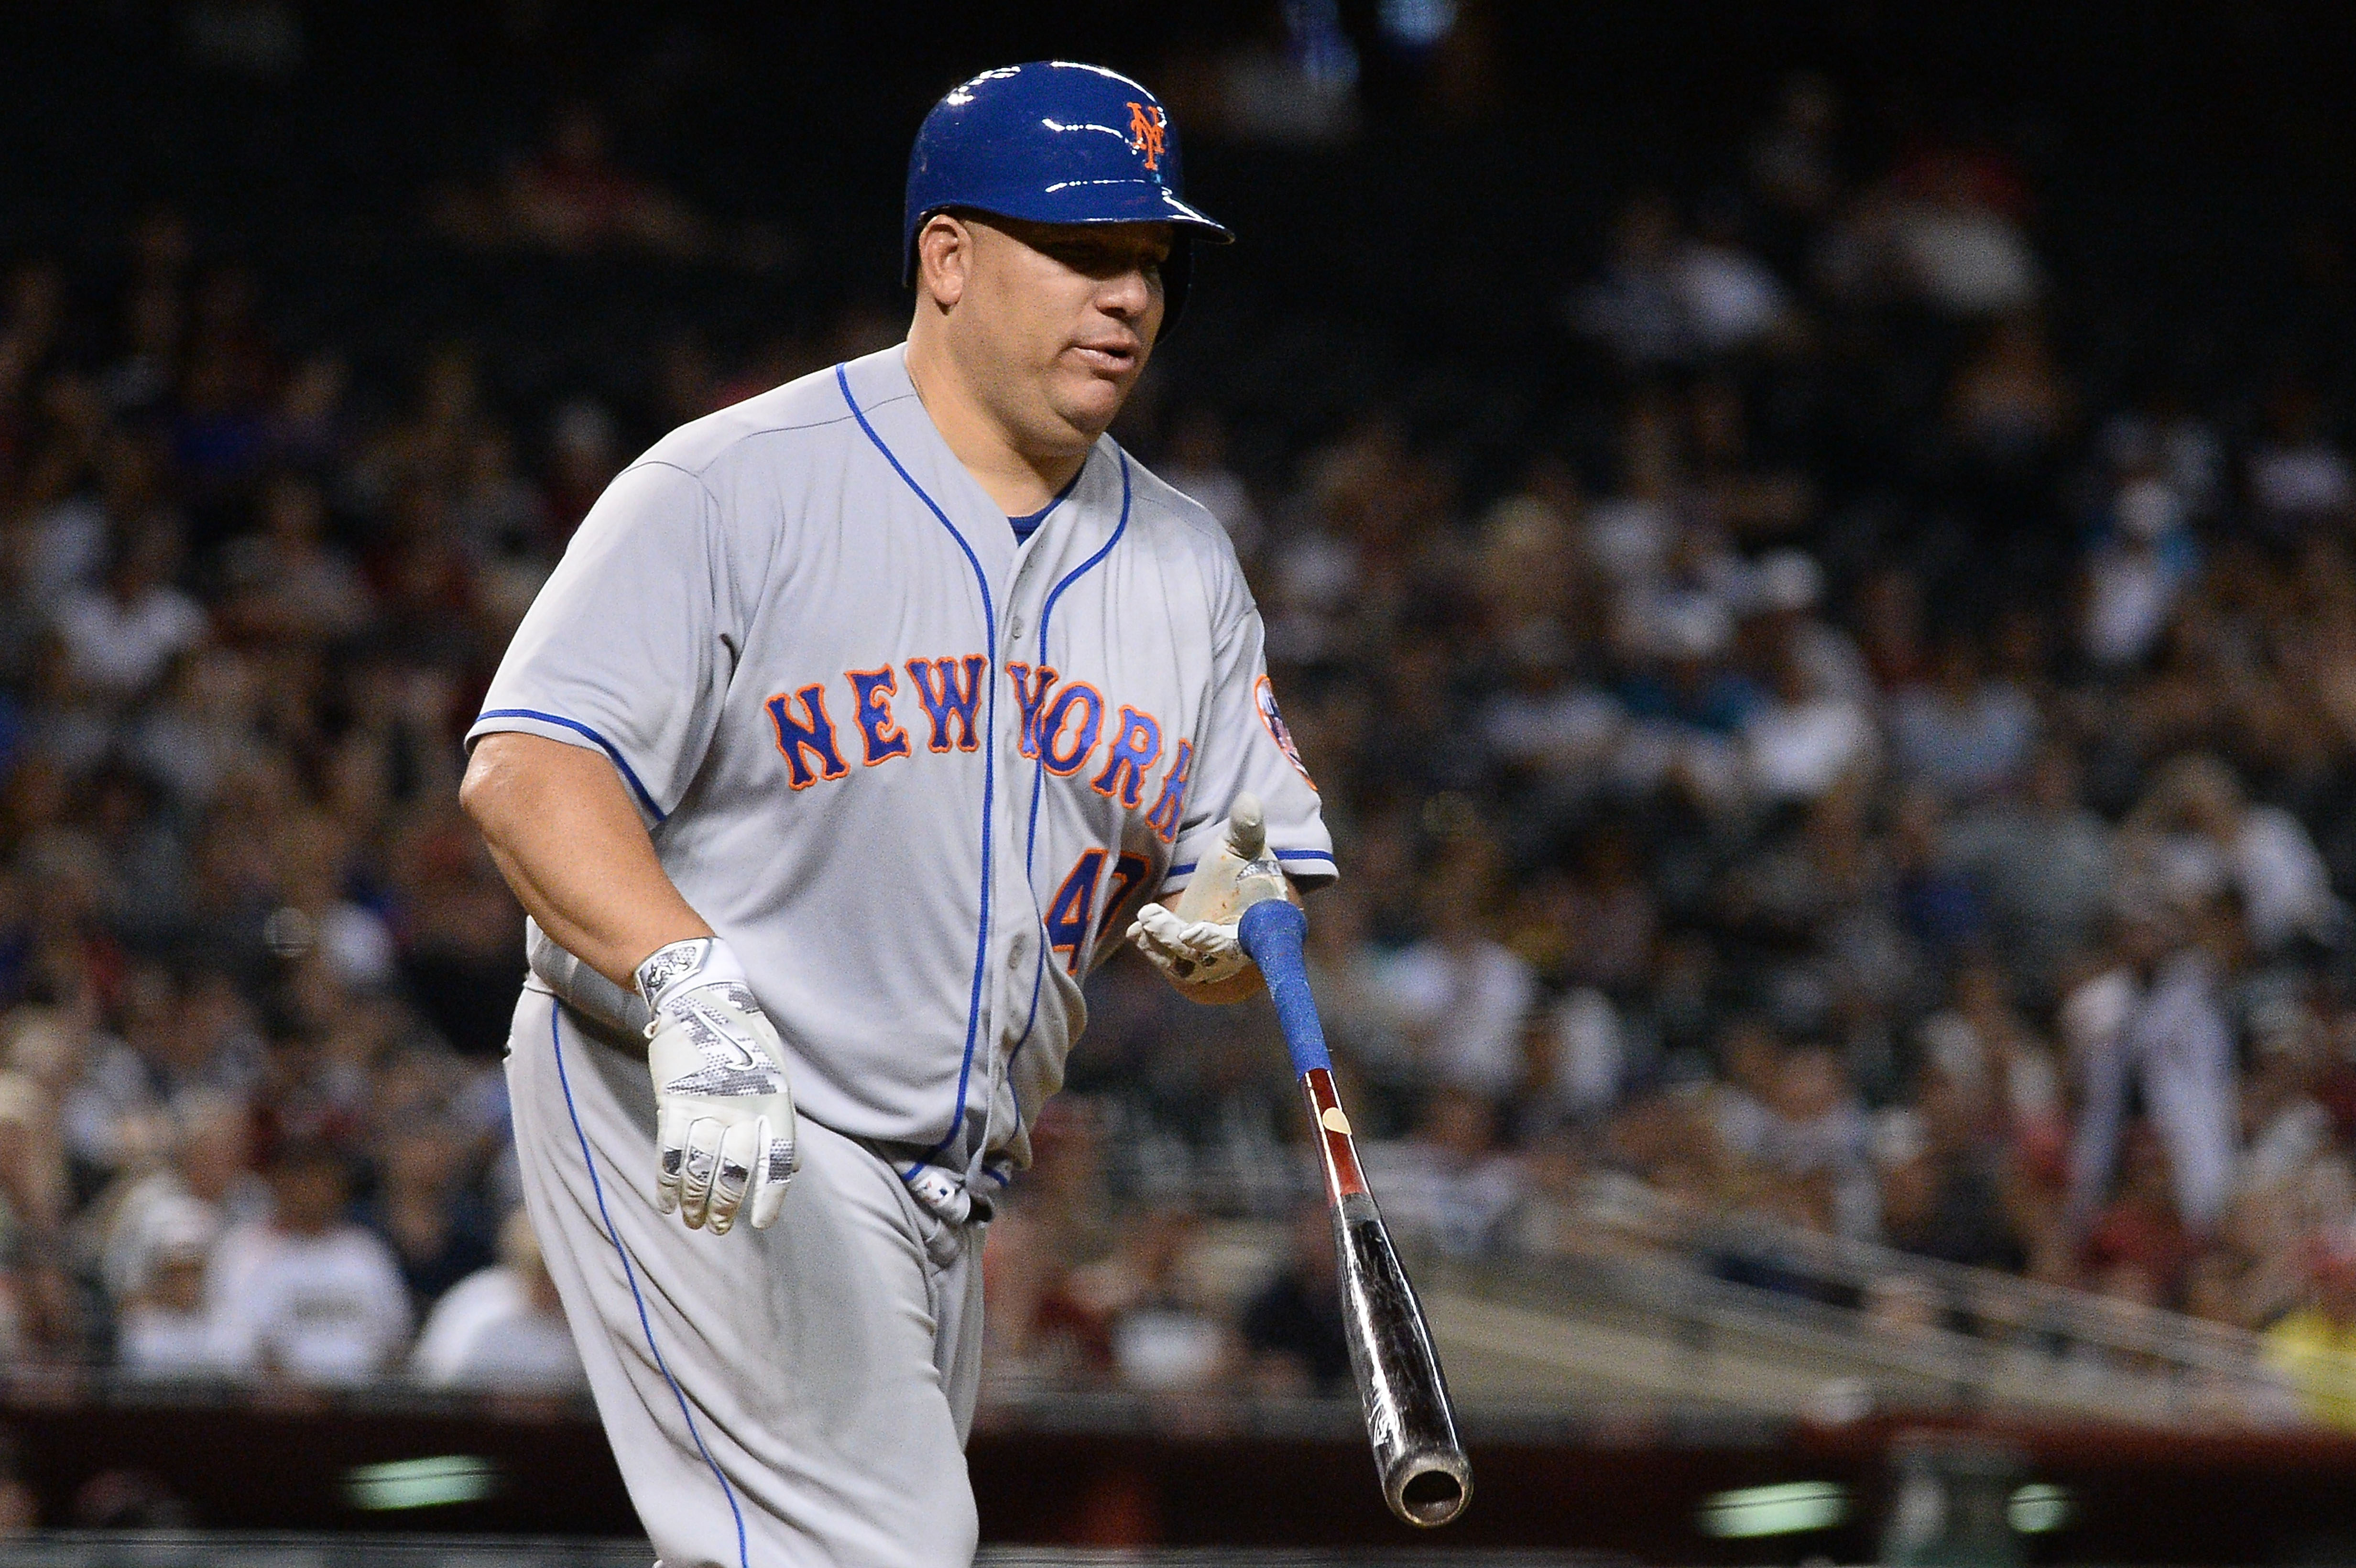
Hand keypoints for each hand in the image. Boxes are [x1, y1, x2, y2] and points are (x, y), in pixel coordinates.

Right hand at [637, 937, 797, 1233]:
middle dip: (726, 1205)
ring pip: (701, 1167)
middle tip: (718, 1228)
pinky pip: (671, 1151)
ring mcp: (707, 1104)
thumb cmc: (744, 1037)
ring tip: (693, 1222)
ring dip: (695, 1200)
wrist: (700, 998)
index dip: (772, 1194)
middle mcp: (743, 1107)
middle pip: (737, 1169)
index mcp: (774, 1100)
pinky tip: (666, 1202)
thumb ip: (783, 1120)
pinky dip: (667, 1181)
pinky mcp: (674, 1100)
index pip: (779, 1158)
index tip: (762, 1223)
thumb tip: (797, 1167)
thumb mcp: (777, 1071)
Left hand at [1127, 794, 1287, 986]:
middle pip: (1201, 956)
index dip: (1214, 941)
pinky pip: (1168, 960)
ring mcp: (1208, 959)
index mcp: (1255, 928)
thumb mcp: (1245, 845)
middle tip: (1150, 917)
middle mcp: (1233, 952)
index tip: (1192, 931)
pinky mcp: (1186, 958)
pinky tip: (1136, 931)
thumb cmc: (1245, 867)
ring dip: (1159, 945)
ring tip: (1142, 923)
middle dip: (1173, 938)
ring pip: (1181, 963)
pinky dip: (1151, 947)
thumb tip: (1248, 800)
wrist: (1235, 885)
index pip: (1236, 943)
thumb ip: (1247, 828)